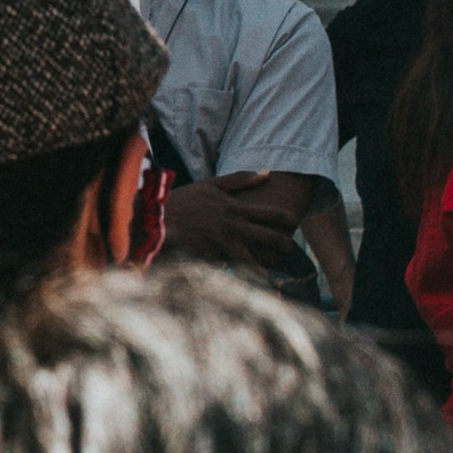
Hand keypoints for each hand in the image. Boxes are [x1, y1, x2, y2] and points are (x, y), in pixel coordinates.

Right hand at [159, 172, 302, 269]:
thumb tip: (267, 173)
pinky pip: (234, 271)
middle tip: (290, 248)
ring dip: (267, 266)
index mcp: (235, 209)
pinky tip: (249, 280)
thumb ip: (240, 180)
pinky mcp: (214, 263)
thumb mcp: (211, 185)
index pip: (270, 214)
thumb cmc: (184, 201)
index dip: (287, 218)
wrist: (157, 222)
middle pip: (270, 239)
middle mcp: (233, 229)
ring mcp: (224, 248)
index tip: (295, 220)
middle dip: (285, 245)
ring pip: (256, 261)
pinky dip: (242, 276)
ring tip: (275, 270)